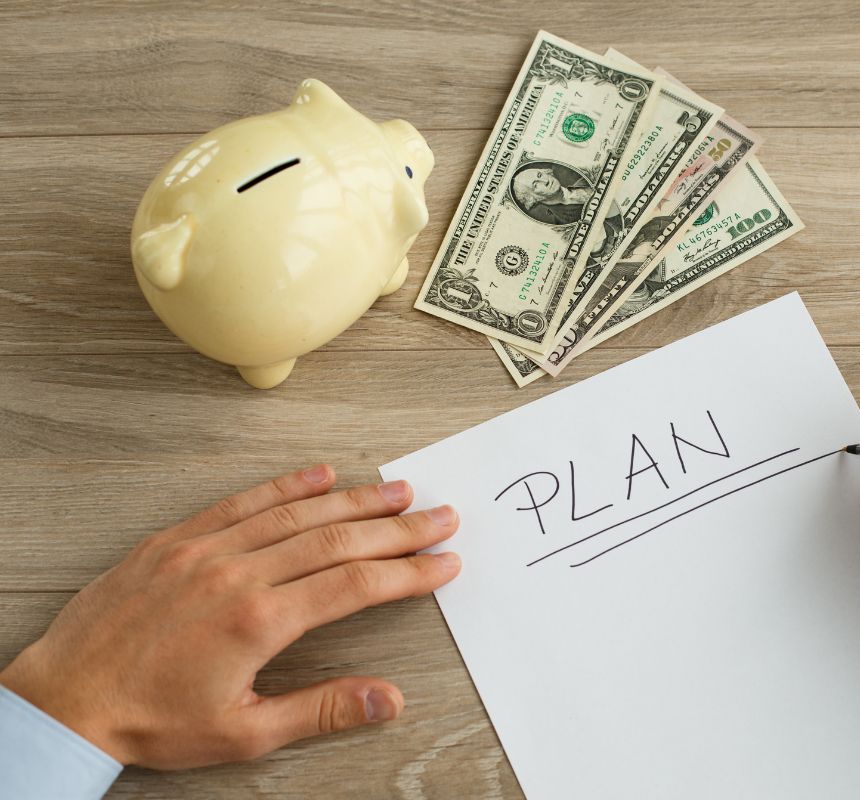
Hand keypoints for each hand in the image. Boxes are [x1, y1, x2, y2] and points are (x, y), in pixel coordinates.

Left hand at [0, 465, 460, 767]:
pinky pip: (242, 502)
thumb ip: (321, 710)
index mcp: (259, 621)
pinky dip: (286, 485)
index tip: (443, 562)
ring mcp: (206, 550)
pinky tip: (320, 475)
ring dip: (355, 499)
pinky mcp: (177, 539)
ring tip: (398, 490)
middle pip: (338, 539)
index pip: (356, 583)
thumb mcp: (242, 733)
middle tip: (441, 516)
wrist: (65, 701)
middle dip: (399, 528)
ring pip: (297, 513)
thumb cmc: (149, 720)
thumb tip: (387, 699)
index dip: (408, 571)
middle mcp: (238, 574)